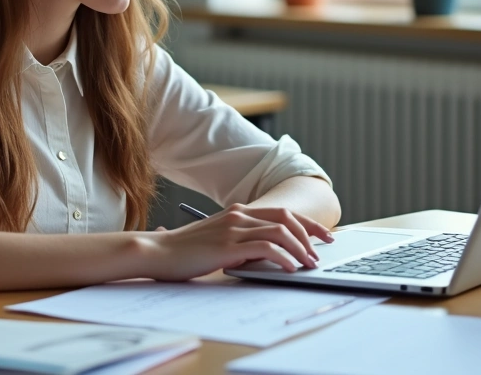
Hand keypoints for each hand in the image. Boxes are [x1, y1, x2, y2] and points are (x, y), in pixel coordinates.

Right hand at [143, 203, 334, 280]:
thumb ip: (239, 240)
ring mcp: (234, 229)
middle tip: (322, 252)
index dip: (307, 224)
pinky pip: (267, 248)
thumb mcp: (216, 239)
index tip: (322, 235)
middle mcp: (239, 215)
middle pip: (287, 219)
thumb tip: (265, 253)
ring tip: (308, 264)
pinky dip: (284, 258)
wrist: (157, 252)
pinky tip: (290, 269)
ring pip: (281, 232)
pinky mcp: (228, 246)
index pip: (282, 212)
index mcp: (238, 211)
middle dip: (310, 234)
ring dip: (300, 249)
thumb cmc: (183, 251)